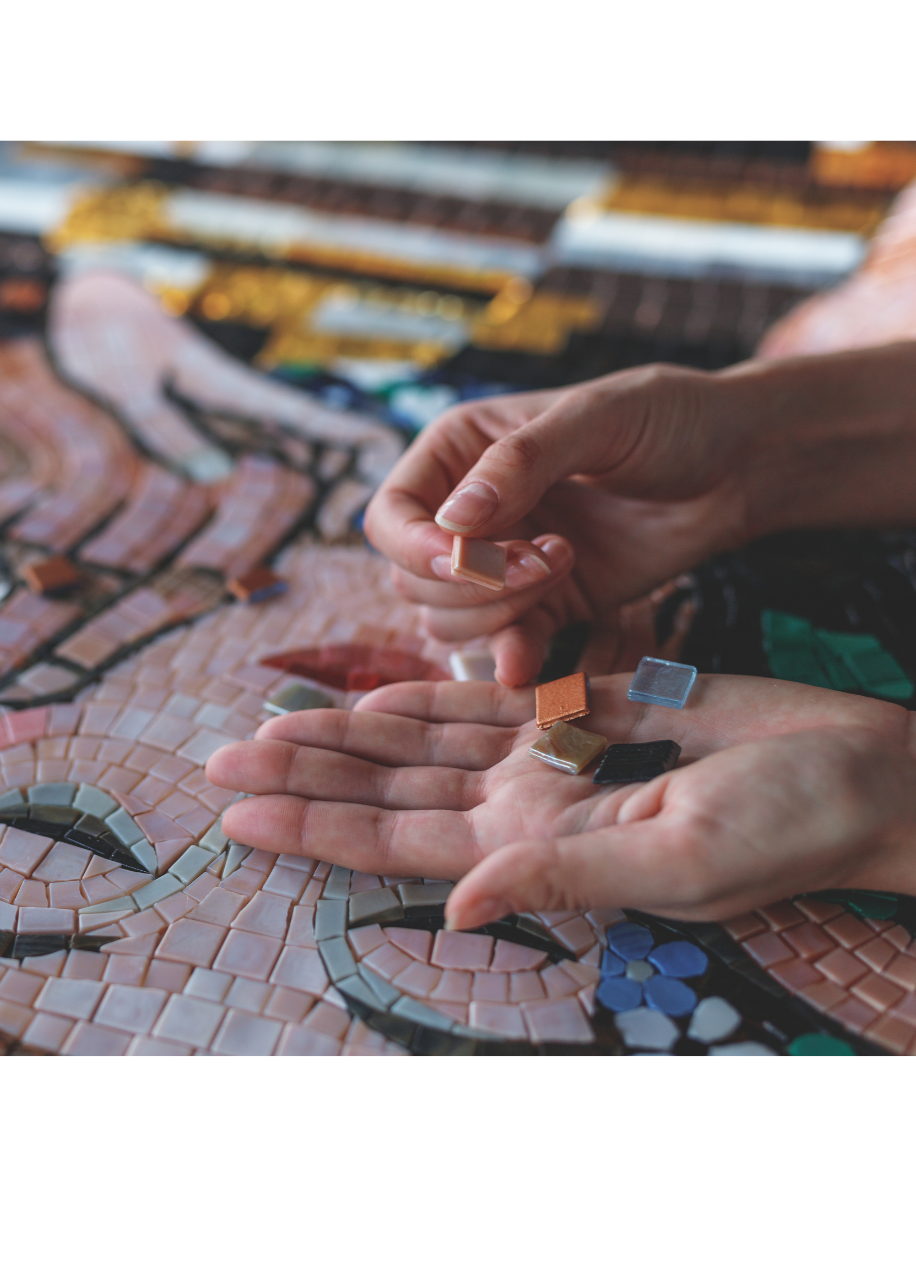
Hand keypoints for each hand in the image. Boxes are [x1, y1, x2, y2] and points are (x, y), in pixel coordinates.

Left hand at [205, 675, 915, 928]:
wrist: (850, 769)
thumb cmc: (783, 826)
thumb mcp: (674, 862)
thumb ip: (561, 875)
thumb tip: (453, 906)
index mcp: (539, 851)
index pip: (399, 843)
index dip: (316, 828)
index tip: (235, 814)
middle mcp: (529, 806)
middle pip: (391, 788)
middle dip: (307, 775)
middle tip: (217, 757)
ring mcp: (552, 754)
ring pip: (424, 739)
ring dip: (348, 731)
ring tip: (270, 720)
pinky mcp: (585, 702)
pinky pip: (487, 696)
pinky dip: (427, 691)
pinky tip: (373, 692)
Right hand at [363, 366, 756, 686]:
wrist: (736, 465)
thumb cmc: (666, 418)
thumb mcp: (596, 418)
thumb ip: (521, 463)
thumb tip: (451, 521)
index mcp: (460, 450)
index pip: (391, 513)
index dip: (411, 545)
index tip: (457, 558)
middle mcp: (470, 510)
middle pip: (411, 576)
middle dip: (468, 581)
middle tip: (544, 557)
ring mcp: (505, 562)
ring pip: (448, 618)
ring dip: (497, 611)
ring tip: (564, 563)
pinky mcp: (547, 605)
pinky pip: (502, 645)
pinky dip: (510, 657)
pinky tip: (529, 662)